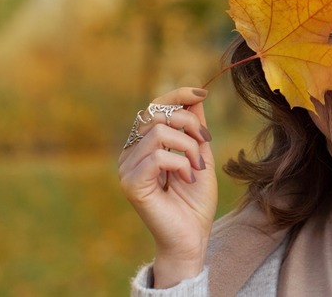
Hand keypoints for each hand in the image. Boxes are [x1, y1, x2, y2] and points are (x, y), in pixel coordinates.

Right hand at [118, 87, 216, 287]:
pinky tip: (187, 178)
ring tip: (196, 167)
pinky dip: (180, 164)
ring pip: (159, 133)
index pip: (155, 106)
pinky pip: (158, 156)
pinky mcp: (130, 183)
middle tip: (204, 147)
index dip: (177, 94)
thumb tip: (196, 94)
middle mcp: (131, 152)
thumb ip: (195, 127)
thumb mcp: (201, 154)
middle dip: (190, 125)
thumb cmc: (195, 201)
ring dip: (188, 147)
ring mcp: (127, 168)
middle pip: (158, 114)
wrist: (192, 237)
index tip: (202, 93)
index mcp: (144, 144)